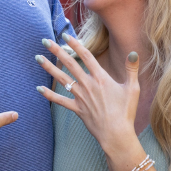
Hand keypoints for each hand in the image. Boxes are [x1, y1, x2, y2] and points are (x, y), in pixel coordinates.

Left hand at [37, 36, 141, 169]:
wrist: (116, 135)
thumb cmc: (126, 112)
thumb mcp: (133, 88)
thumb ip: (131, 69)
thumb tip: (133, 52)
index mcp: (101, 77)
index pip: (86, 55)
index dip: (75, 44)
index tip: (65, 35)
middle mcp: (88, 84)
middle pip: (69, 63)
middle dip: (56, 51)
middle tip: (45, 41)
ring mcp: (80, 97)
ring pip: (61, 79)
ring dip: (49, 67)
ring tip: (38, 58)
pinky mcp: (77, 109)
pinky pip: (60, 100)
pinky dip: (49, 95)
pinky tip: (39, 88)